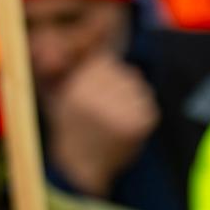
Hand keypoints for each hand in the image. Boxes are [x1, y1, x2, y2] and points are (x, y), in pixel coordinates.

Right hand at [44, 54, 159, 196]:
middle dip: (119, 86)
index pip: (106, 62)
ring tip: (116, 118)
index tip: (97, 93)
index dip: (104, 75)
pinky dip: (141, 114)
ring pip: (138, 87)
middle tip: (107, 110)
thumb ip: (75, 68)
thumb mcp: (62, 94)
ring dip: (132, 98)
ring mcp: (121, 111)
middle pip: (125, 72)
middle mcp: (99, 97)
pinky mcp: (140, 124)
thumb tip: (99, 39)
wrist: (79, 170)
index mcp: (79, 87)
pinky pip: (148, 106)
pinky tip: (126, 128)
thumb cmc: (70, 129)